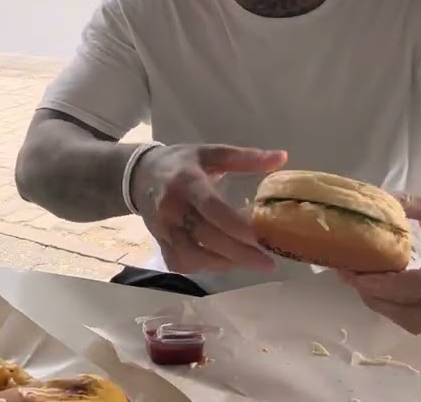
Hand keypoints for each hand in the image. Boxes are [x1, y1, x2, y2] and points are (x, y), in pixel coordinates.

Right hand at [131, 144, 286, 273]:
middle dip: (238, 253)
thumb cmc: (181, 163)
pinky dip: (204, 267)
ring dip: (223, 263)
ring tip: (249, 262)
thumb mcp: (210, 153)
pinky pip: (181, 263)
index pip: (209, 207)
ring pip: (192, 256)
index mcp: (186, 181)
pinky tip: (223, 262)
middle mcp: (171, 208)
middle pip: (204, 237)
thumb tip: (282, 158)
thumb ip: (245, 157)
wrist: (138, 175)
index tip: (258, 238)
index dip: (233, 224)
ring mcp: (163, 228)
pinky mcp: (159, 242)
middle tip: (267, 263)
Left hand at [339, 193, 420, 334]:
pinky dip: (388, 306)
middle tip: (347, 273)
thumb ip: (408, 204)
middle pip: (410, 310)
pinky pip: (411, 318)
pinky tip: (373, 287)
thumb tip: (372, 201)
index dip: (385, 284)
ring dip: (378, 303)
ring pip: (408, 319)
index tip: (357, 273)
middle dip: (374, 295)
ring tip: (355, 279)